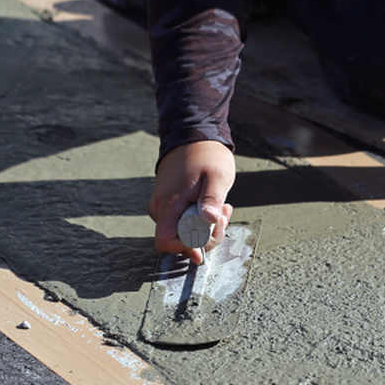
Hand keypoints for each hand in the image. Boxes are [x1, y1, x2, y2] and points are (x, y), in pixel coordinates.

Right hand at [148, 140, 235, 263]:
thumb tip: (208, 221)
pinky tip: (212, 206)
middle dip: (204, 236)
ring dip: (205, 228)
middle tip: (223, 217)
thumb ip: (212, 199)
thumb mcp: (217, 176)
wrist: (194, 137)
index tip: (206, 240)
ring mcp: (163, 207)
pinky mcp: (169, 205)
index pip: (165, 241)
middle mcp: (160, 208)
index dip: (185, 247)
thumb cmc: (206, 155)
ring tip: (222, 207)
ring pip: (182, 233)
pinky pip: (182, 222)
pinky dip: (200, 220)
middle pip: (177, 241)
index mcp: (168, 204)